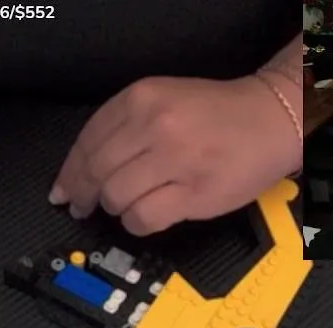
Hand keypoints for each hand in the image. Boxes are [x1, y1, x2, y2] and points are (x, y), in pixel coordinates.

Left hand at [50, 76, 300, 235]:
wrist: (271, 119)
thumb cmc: (215, 114)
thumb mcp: (162, 99)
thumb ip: (122, 126)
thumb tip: (79, 172)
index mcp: (142, 98)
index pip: (87, 140)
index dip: (69, 171)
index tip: (62, 188)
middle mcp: (156, 125)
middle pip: (96, 172)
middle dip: (82, 195)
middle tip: (81, 207)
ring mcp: (176, 160)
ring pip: (116, 197)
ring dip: (114, 208)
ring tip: (125, 205)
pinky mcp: (194, 193)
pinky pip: (143, 218)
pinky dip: (136, 223)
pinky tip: (144, 216)